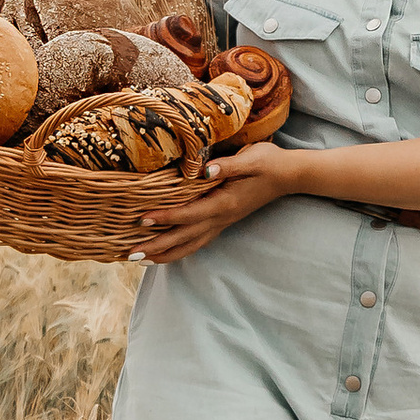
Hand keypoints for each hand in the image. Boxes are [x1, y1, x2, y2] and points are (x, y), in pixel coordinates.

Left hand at [130, 141, 298, 263]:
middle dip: (157, 248)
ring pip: (190, 245)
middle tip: (130, 254)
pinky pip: (197, 241)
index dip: (165, 218)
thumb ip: (228, 165)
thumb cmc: (268, 162)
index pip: (188, 214)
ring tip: (141, 261)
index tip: (141, 219)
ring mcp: (222, 222)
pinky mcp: (223, 221)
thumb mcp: (251, 158)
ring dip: (165, 255)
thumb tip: (205, 170)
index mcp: (224, 203)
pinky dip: (179, 250)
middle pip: (184, 238)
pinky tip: (166, 252)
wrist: (289, 175)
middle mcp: (221, 218)